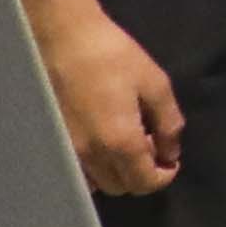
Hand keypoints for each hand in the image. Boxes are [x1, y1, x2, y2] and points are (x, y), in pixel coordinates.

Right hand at [41, 0, 185, 196]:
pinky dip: (95, 168)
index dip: (164, 176)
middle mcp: (90, 155)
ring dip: (118, 172)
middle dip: (143, 174)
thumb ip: (169, 123)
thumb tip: (171, 152)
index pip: (144, 183)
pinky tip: (103, 142)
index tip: (172, 161)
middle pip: (122, 187)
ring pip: (98, 183)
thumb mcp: (155, 84)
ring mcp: (68, 151)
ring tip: (128, 142)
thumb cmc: (112, 56)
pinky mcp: (53, 142)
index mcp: (119, 142)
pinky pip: (78, 171)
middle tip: (152, 145)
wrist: (64, 39)